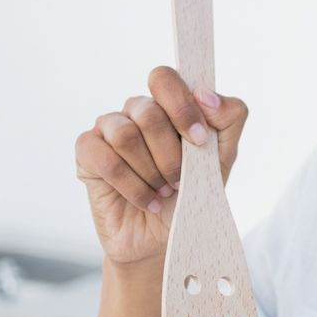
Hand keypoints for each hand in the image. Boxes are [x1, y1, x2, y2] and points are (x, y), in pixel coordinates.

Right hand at [75, 65, 248, 266]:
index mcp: (168, 105)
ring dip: (151, 171)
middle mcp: (136, 111)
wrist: (167, 238)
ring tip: (163, 190)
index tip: (199, 142)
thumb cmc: (194, 193)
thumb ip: (229, 118)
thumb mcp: (224, 156)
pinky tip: (147, 200)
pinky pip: (105, 158)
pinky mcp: (87, 153)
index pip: (164, 79)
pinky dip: (132, 185)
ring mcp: (108, 129)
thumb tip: (205, 94)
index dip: (182, 108)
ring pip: (125, 134)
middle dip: (170, 153)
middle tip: (180, 179)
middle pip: (148, 112)